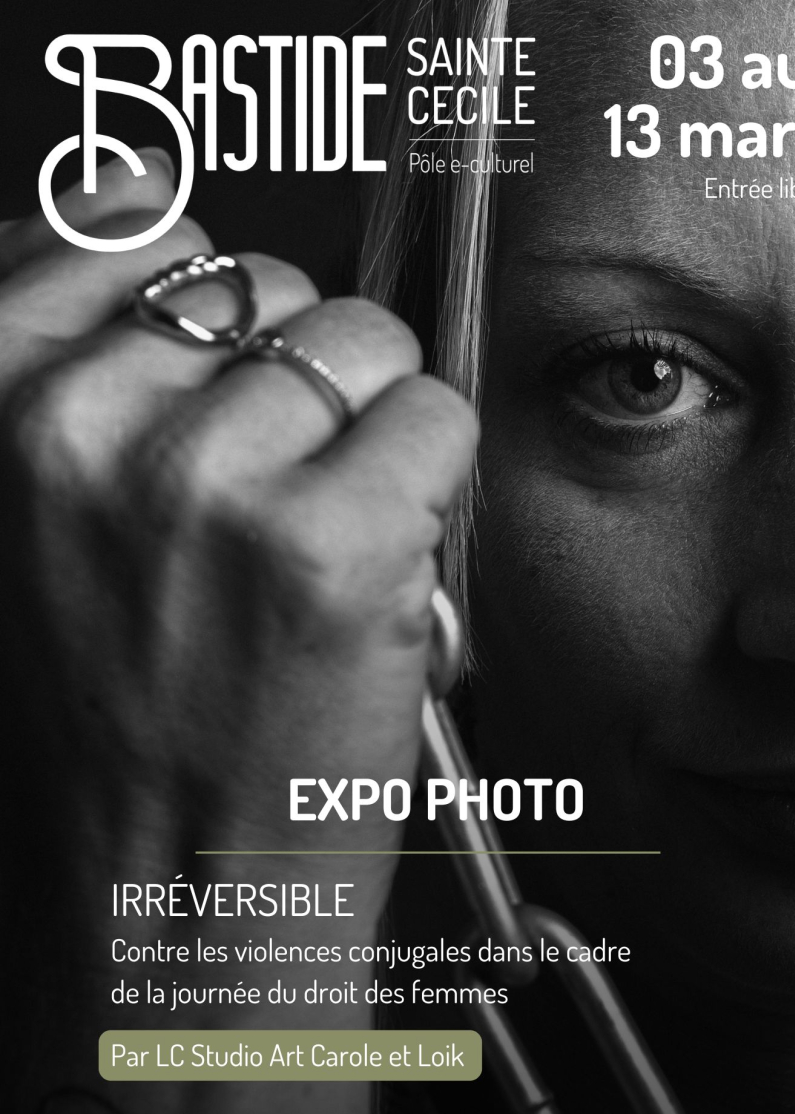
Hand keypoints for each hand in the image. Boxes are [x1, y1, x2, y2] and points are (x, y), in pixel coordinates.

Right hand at [2, 149, 476, 1113]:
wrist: (164, 907)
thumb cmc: (113, 728)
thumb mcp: (37, 529)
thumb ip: (79, 370)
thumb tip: (135, 206)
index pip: (125, 236)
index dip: (202, 303)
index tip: (223, 362)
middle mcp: (78, 436)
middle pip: (264, 290)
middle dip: (294, 381)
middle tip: (275, 499)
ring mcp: (204, 482)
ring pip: (362, 342)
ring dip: (369, 428)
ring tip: (324, 538)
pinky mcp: (332, 541)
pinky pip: (436, 416)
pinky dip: (432, 481)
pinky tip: (377, 567)